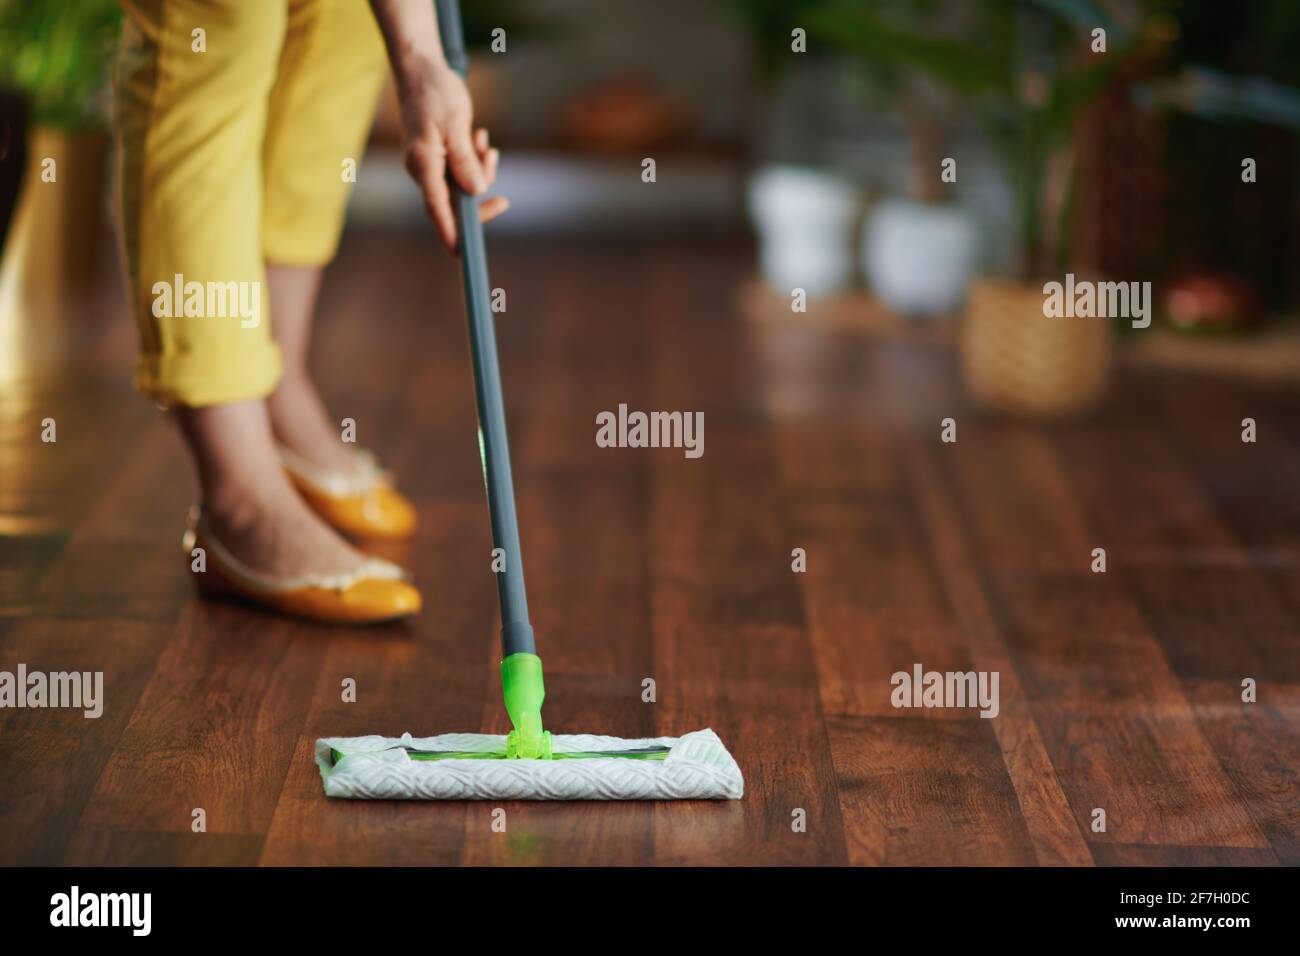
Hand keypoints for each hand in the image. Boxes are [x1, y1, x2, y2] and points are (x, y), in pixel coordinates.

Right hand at [398, 63, 508, 253]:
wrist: (421, 69)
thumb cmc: (433, 92)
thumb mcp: (454, 123)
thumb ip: (465, 159)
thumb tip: (477, 192)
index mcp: (422, 165)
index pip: (437, 208)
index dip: (450, 233)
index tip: (461, 254)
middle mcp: (425, 172)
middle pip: (456, 205)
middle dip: (481, 196)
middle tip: (501, 188)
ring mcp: (434, 168)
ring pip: (465, 189)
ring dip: (482, 171)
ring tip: (485, 144)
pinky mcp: (443, 160)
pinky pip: (465, 173)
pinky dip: (478, 161)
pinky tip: (481, 139)